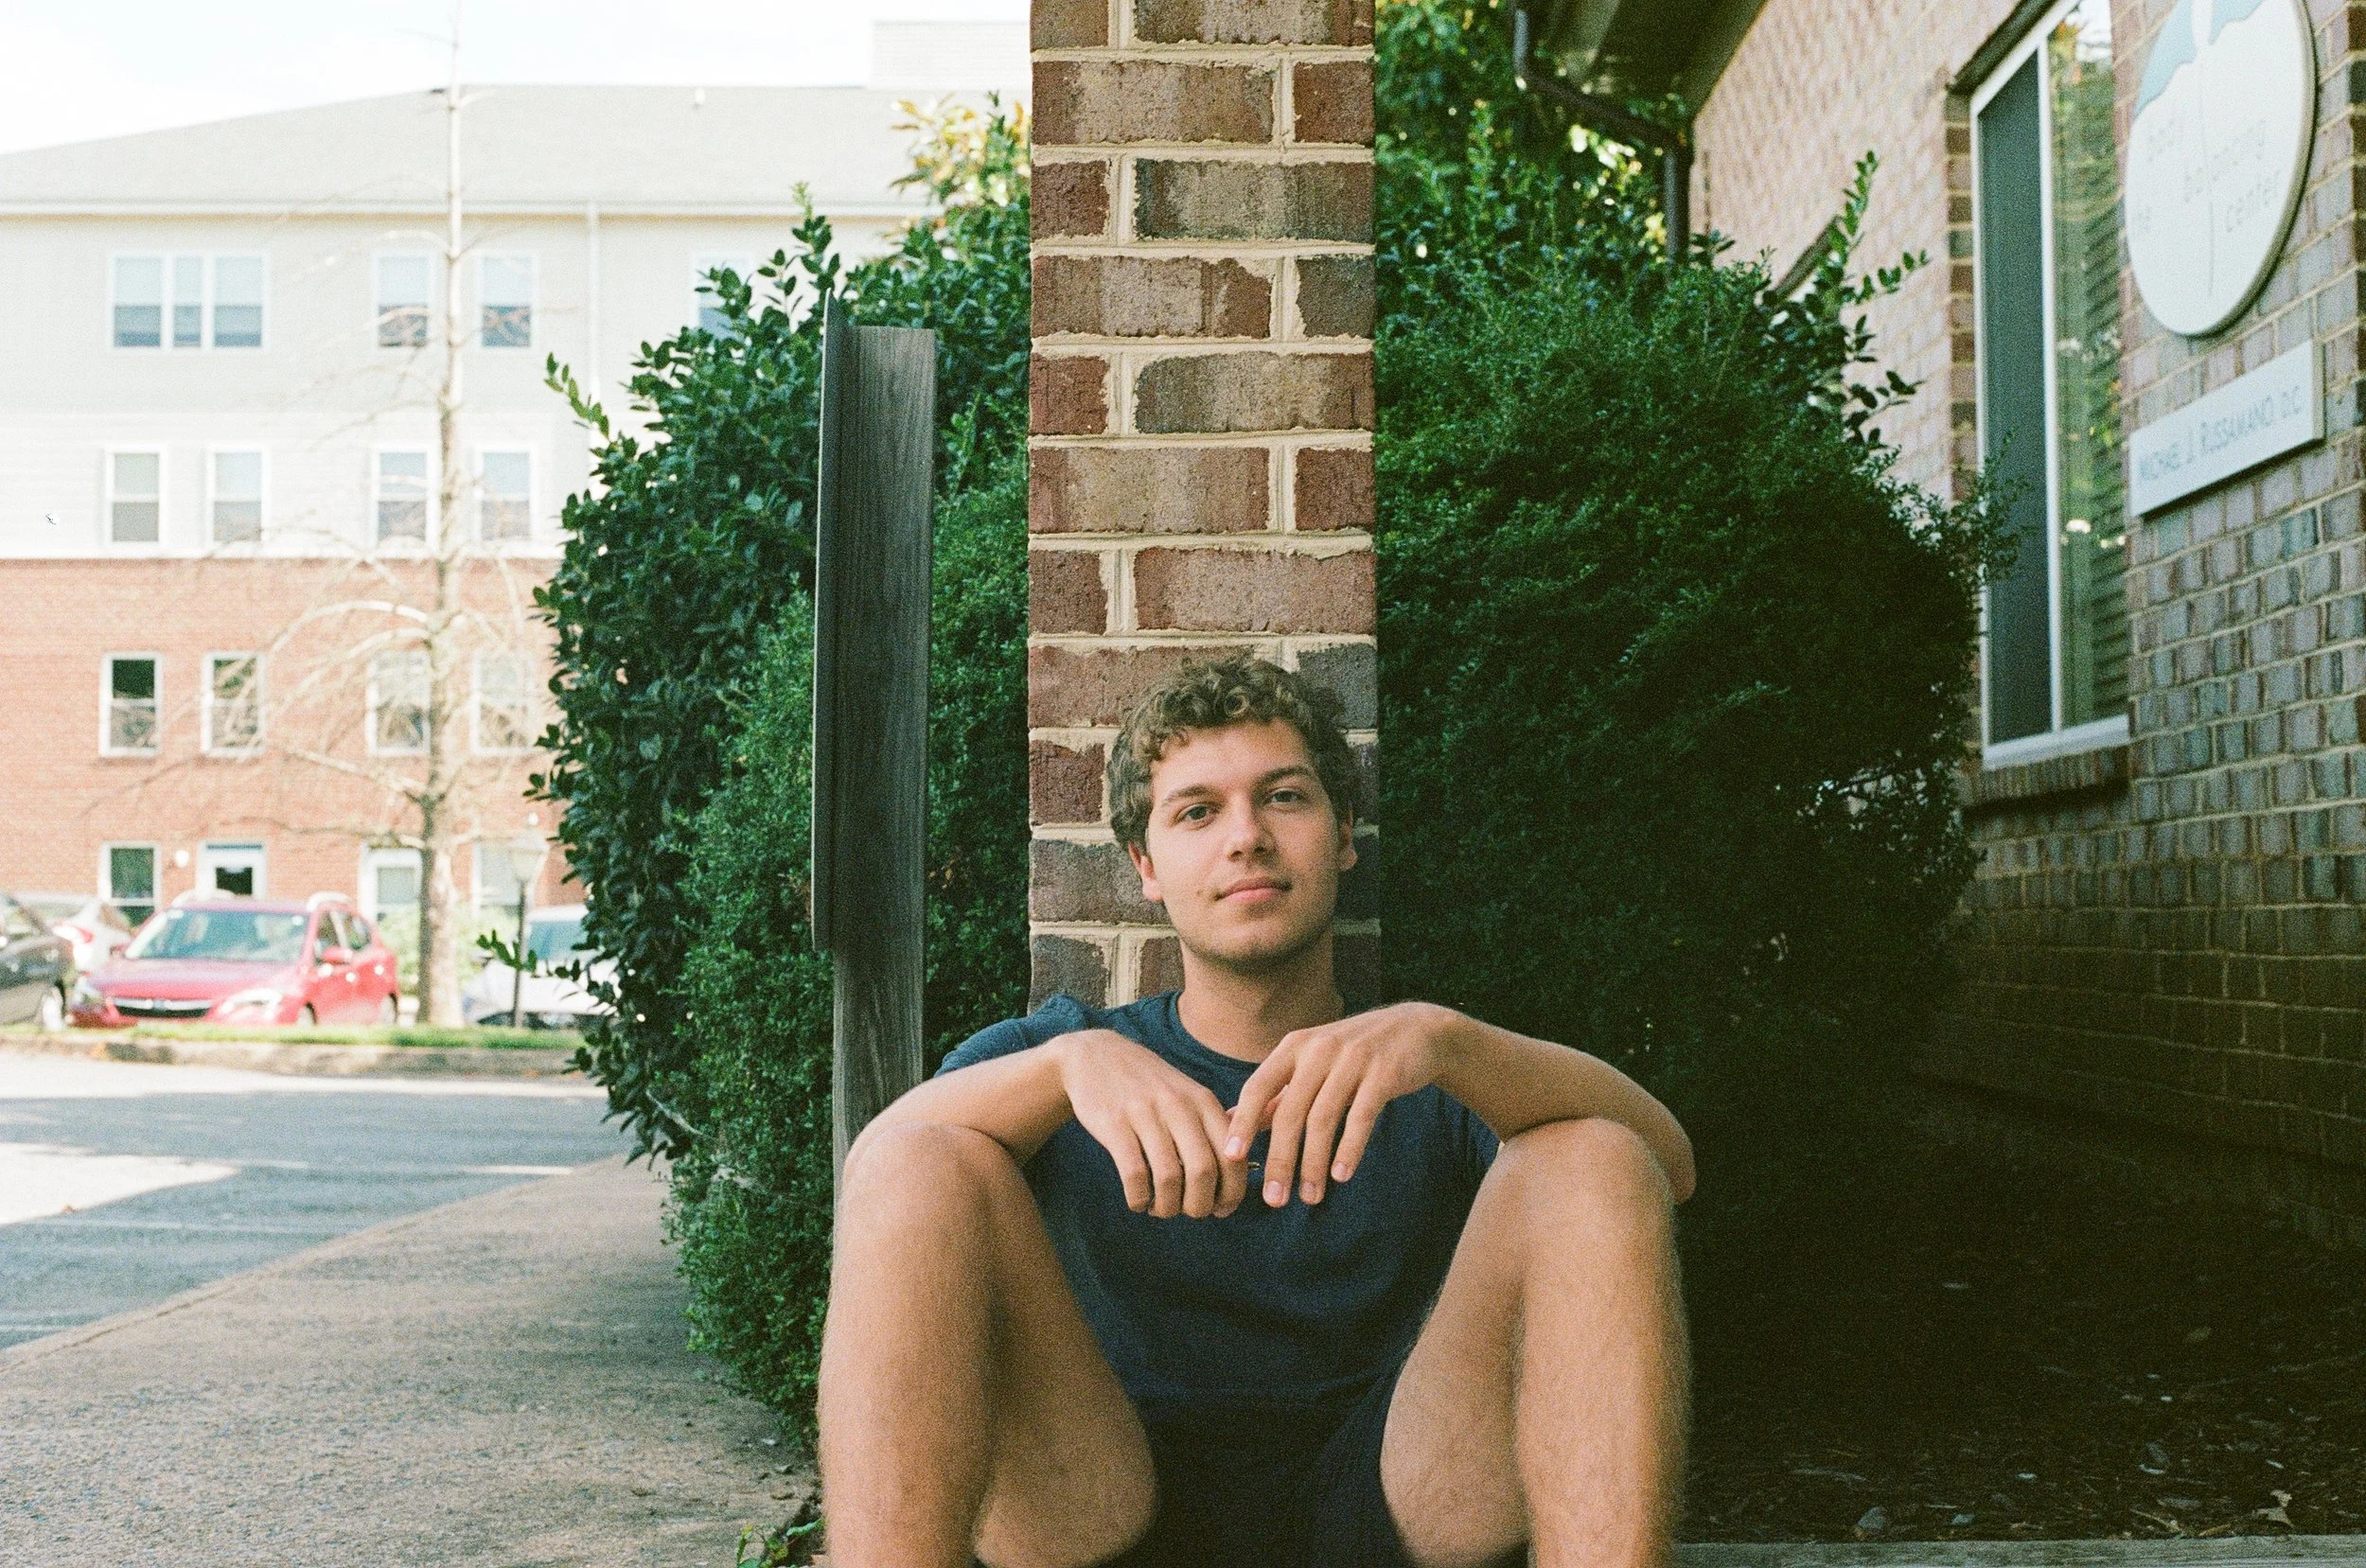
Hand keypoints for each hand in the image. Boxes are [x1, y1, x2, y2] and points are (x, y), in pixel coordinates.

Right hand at [1055, 1029, 1249, 1219]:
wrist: (1096, 1055)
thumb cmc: (1149, 1086)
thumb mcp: (1187, 1095)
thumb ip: (1212, 1129)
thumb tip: (1234, 1181)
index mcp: (1203, 1101)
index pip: (1232, 1156)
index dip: (1232, 1192)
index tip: (1222, 1209)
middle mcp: (1178, 1105)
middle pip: (1203, 1172)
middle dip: (1199, 1206)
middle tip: (1189, 1212)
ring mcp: (1145, 1113)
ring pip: (1168, 1178)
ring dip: (1167, 1207)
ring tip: (1160, 1209)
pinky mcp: (1114, 1124)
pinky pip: (1134, 1174)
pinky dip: (1139, 1198)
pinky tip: (1138, 1200)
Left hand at [1226, 1002, 1465, 1207]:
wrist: (1417, 1029)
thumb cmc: (1354, 1054)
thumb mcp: (1311, 1064)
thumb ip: (1275, 1093)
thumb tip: (1228, 1119)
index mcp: (1294, 1046)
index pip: (1258, 1086)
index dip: (1243, 1121)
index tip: (1231, 1157)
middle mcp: (1319, 1049)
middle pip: (1290, 1112)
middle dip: (1280, 1159)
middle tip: (1274, 1199)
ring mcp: (1352, 1060)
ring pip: (1323, 1119)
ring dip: (1313, 1163)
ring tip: (1310, 1197)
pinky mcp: (1384, 1073)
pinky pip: (1361, 1117)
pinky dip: (1349, 1149)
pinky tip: (1341, 1175)